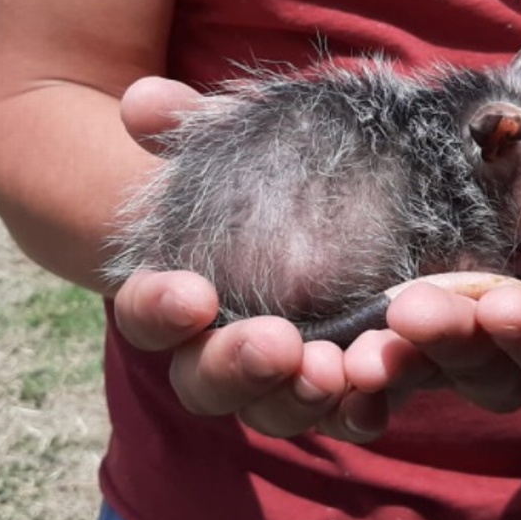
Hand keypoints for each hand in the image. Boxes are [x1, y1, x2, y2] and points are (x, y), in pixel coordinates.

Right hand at [114, 77, 389, 441]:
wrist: (339, 195)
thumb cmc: (262, 175)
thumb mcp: (235, 143)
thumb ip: (189, 127)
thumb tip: (144, 102)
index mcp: (179, 296)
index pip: (148, 314)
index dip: (159, 310)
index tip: (192, 293)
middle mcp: (221, 350)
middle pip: (204, 382)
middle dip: (235, 367)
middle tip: (277, 342)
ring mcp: (282, 377)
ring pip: (274, 411)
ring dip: (298, 398)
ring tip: (334, 369)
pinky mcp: (341, 386)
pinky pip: (343, 417)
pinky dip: (356, 414)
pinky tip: (376, 402)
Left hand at [342, 178, 520, 412]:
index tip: (509, 307)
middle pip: (489, 366)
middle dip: (452, 340)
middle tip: (413, 312)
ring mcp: (472, 354)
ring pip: (433, 366)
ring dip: (396, 357)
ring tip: (359, 341)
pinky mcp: (429, 336)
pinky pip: (395, 355)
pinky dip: (365, 357)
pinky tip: (326, 347)